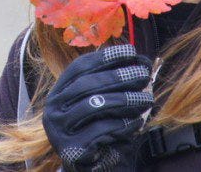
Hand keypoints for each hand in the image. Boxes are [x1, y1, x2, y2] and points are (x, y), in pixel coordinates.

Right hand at [43, 43, 152, 171]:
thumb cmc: (102, 134)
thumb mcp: (105, 105)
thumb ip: (114, 84)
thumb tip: (139, 60)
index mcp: (59, 93)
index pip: (79, 67)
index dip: (105, 57)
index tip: (130, 51)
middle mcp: (53, 109)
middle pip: (86, 84)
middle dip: (118, 76)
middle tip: (142, 73)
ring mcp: (59, 130)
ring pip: (94, 105)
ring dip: (125, 99)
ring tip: (146, 99)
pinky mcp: (71, 150)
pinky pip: (101, 131)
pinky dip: (123, 124)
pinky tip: (138, 123)